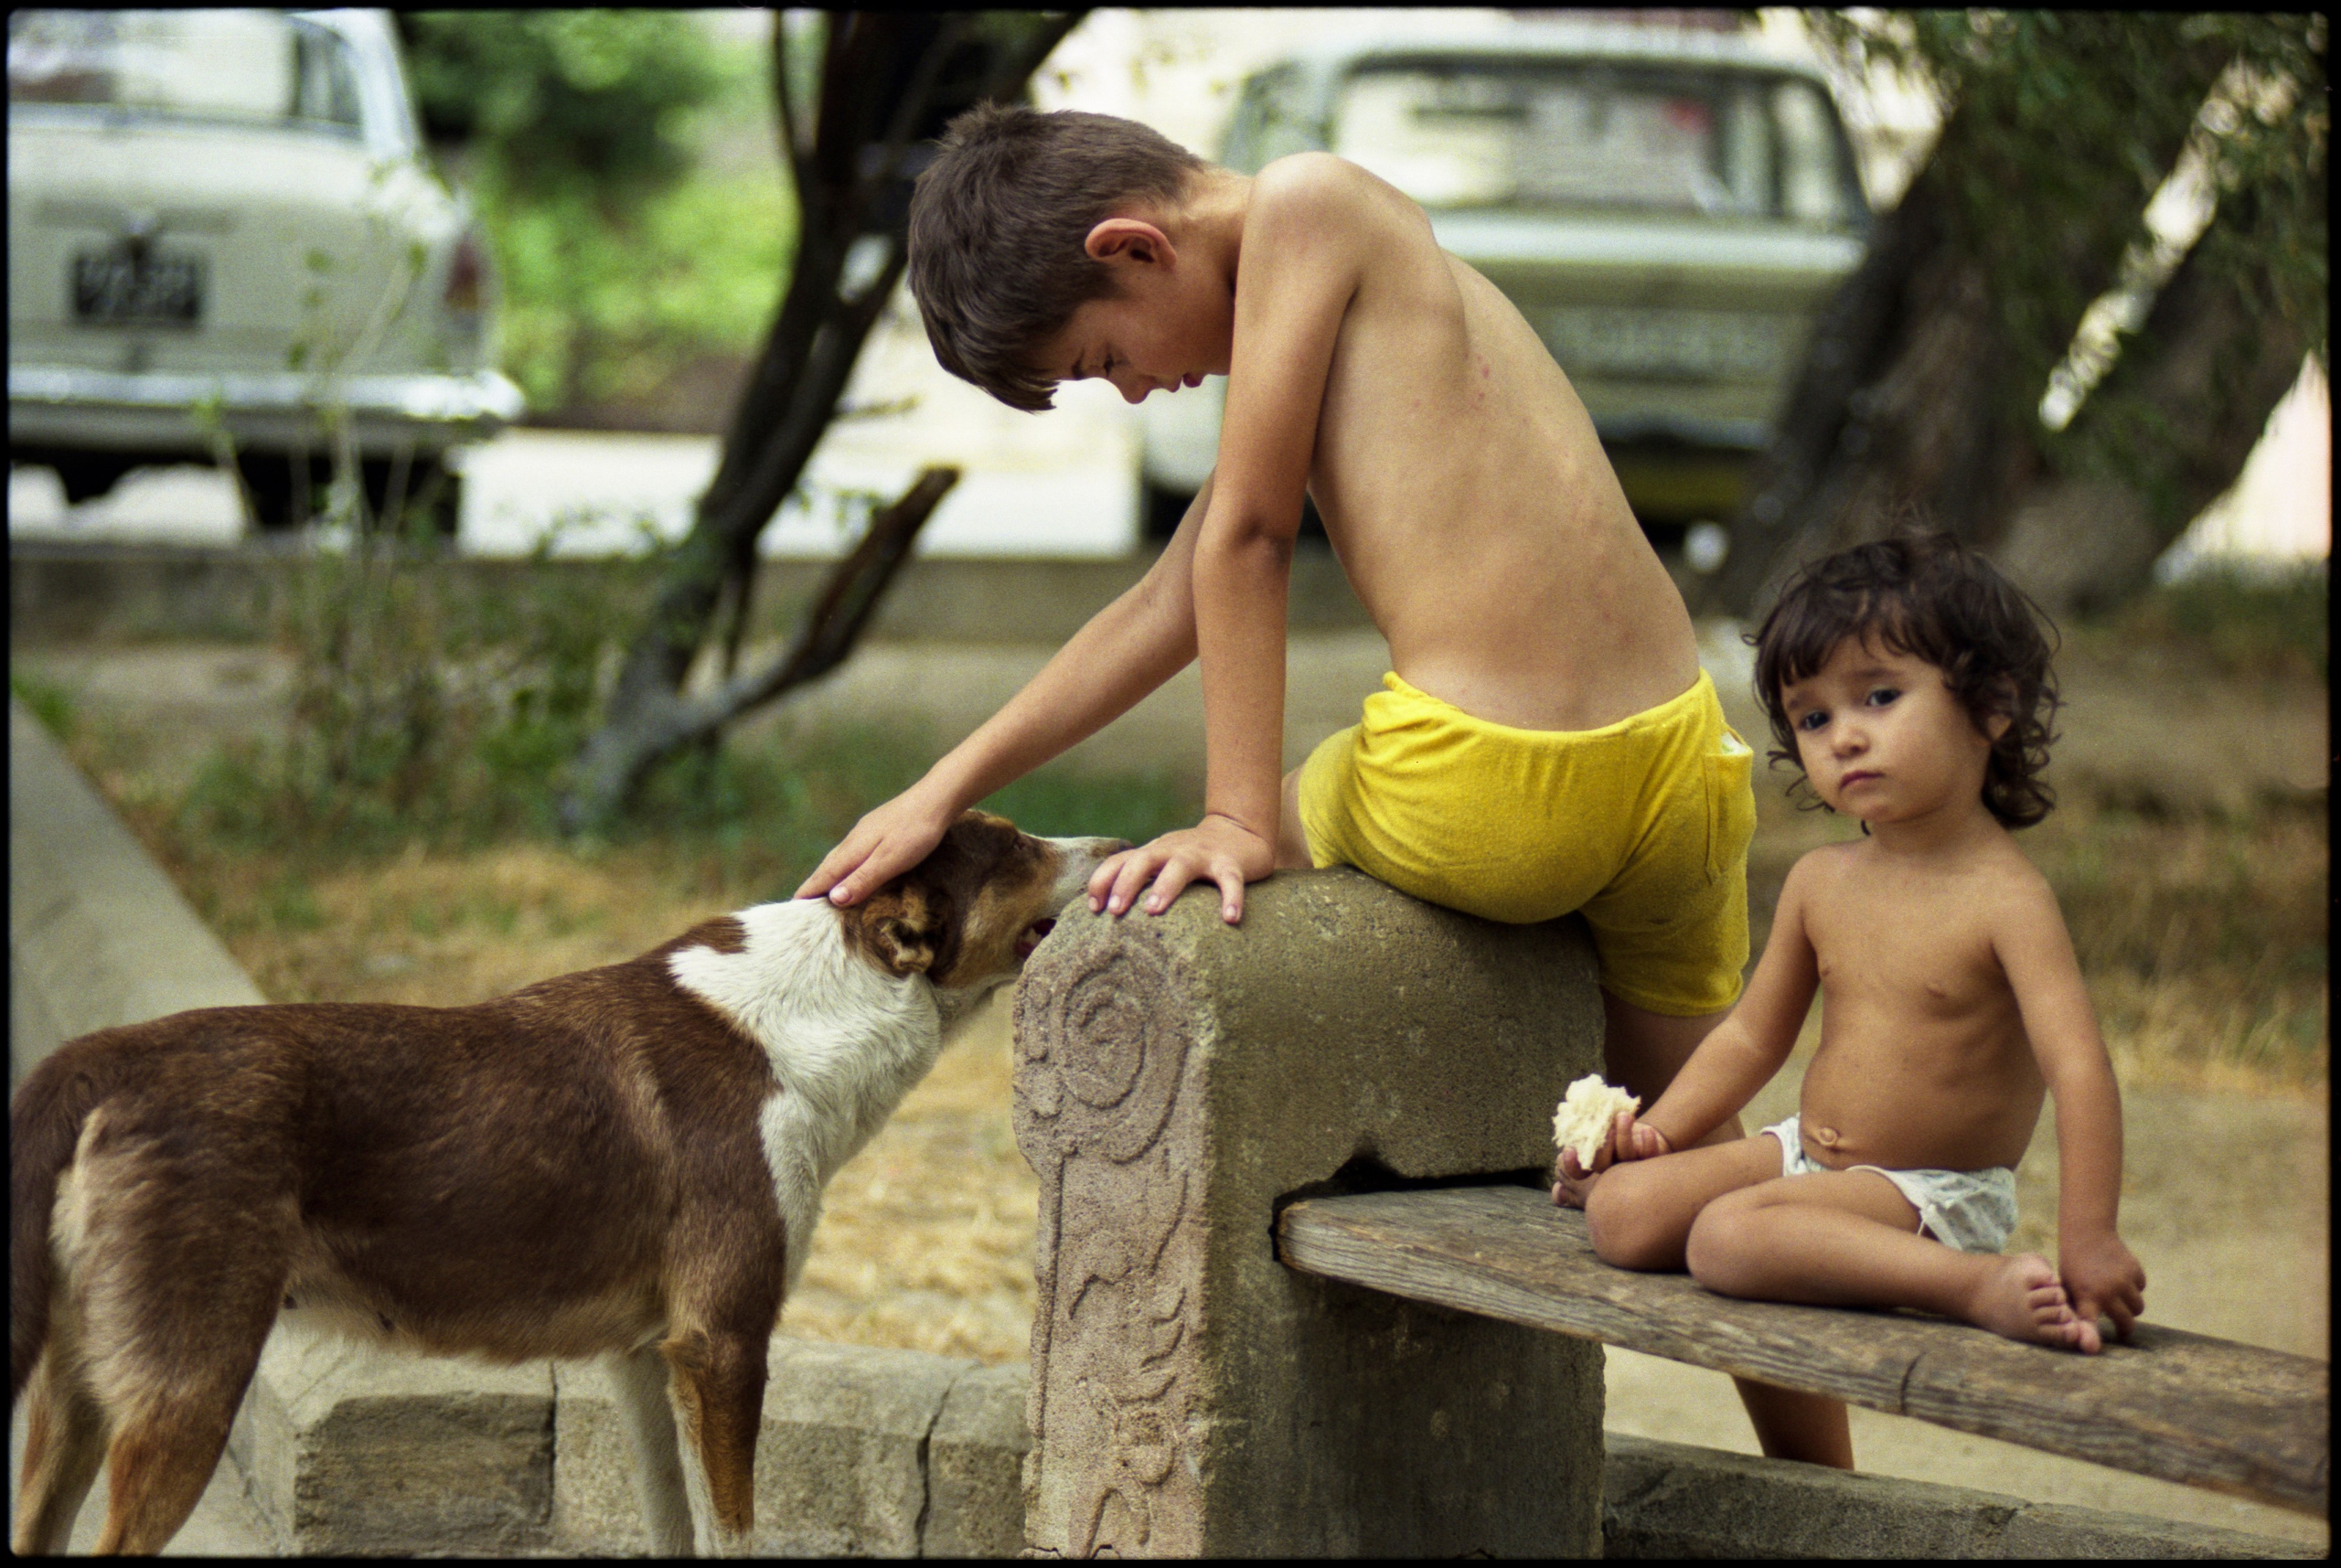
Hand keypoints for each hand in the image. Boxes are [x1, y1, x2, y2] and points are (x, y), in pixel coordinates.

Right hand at [795, 781, 956, 906]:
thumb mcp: (890, 860)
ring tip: (824, 888)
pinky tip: (853, 866)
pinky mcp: (879, 827)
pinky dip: (846, 864)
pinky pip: (854, 850)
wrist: (936, 799)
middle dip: (816, 883)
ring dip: (830, 873)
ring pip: (841, 856)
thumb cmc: (916, 832)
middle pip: (829, 865)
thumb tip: (834, 898)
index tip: (795, 905)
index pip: (826, 874)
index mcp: (855, 848)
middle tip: (804, 901)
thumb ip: (863, 879)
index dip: (811, 890)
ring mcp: (867, 831)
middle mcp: (855, 838)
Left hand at [1089, 814, 1274, 924]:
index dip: (1102, 881)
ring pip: (1181, 866)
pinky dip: (1231, 898)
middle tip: (1115, 910)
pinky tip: (1230, 919)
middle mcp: (1173, 850)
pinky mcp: (1231, 863)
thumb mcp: (1162, 862)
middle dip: (1126, 883)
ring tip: (1154, 910)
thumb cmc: (1193, 857)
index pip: (1119, 861)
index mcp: (1154, 852)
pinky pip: (1230, 880)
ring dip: (1165, 886)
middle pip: (1143, 860)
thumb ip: (1140, 879)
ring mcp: (1203, 854)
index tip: (1094, 908)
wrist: (1240, 832)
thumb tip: (1108, 914)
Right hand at [1550, 1111, 1671, 1206]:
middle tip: (1605, 1130)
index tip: (1568, 1151)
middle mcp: (1611, 1169)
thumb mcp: (1592, 1129)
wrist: (1644, 1133)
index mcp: (1593, 1164)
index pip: (1578, 1172)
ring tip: (1623, 1116)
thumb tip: (1565, 1127)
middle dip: (1602, 1148)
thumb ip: (1580, 1129)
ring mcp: (1631, 1167)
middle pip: (1602, 1165)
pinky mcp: (1651, 1163)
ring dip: (1624, 1136)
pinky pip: (1650, 1157)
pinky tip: (1647, 1130)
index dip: (1572, 1166)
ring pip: (1626, 1158)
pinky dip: (1649, 1145)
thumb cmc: (1612, 1130)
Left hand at [2059, 1230, 2145, 1352]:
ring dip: (2131, 1307)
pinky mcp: (2135, 1270)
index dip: (2091, 1337)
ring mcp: (2123, 1281)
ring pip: (2137, 1307)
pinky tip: (2122, 1279)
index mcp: (2086, 1296)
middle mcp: (2107, 1291)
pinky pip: (2141, 1287)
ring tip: (2120, 1301)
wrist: (2087, 1234)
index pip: (2089, 1322)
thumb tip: (2087, 1339)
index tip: (2094, 1349)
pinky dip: (2134, 1287)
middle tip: (2122, 1330)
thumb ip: (2079, 1310)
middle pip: (2127, 1322)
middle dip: (2125, 1329)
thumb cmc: (2073, 1265)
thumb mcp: (2069, 1287)